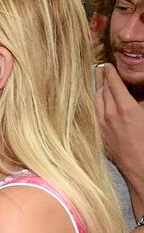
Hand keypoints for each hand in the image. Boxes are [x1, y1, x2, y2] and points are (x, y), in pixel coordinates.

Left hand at [95, 63, 143, 184]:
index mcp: (125, 108)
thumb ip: (141, 100)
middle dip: (102, 78)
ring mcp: (102, 126)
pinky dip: (95, 104)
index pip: (114, 84)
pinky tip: (97, 101)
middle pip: (102, 90)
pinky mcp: (99, 135)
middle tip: (101, 69)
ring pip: (96, 102)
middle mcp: (110, 115)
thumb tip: (137, 93)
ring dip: (97, 90)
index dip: (110, 73)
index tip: (107, 65)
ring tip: (98, 81)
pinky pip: (94, 114)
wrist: (141, 168)